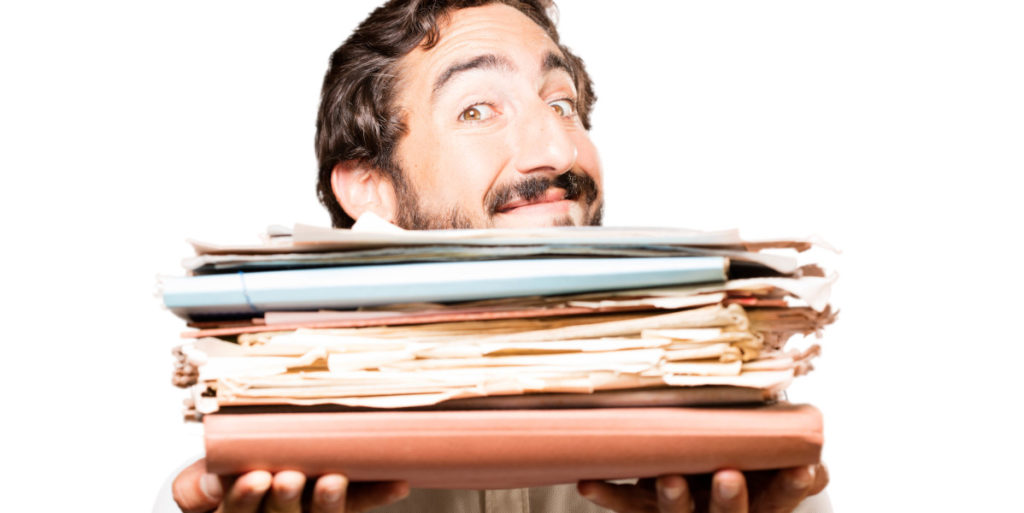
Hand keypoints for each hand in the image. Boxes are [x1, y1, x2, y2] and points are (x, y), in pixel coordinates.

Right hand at [172, 458, 408, 512]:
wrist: (274, 460)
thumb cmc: (232, 468)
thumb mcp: (203, 479)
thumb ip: (198, 485)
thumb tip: (214, 481)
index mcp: (239, 512)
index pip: (237, 512)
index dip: (245, 498)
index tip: (255, 478)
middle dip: (284, 500)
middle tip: (289, 478)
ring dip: (328, 502)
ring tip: (332, 480)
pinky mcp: (338, 508)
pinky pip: (359, 505)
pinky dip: (377, 493)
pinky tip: (397, 483)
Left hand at [577, 464, 827, 512]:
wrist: (699, 483)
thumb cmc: (740, 465)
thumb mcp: (770, 465)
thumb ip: (788, 461)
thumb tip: (816, 464)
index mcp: (758, 502)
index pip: (780, 499)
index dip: (791, 487)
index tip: (803, 471)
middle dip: (729, 500)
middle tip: (728, 476)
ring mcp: (682, 512)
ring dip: (671, 498)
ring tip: (669, 479)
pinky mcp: (646, 507)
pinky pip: (628, 504)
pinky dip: (609, 494)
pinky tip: (589, 483)